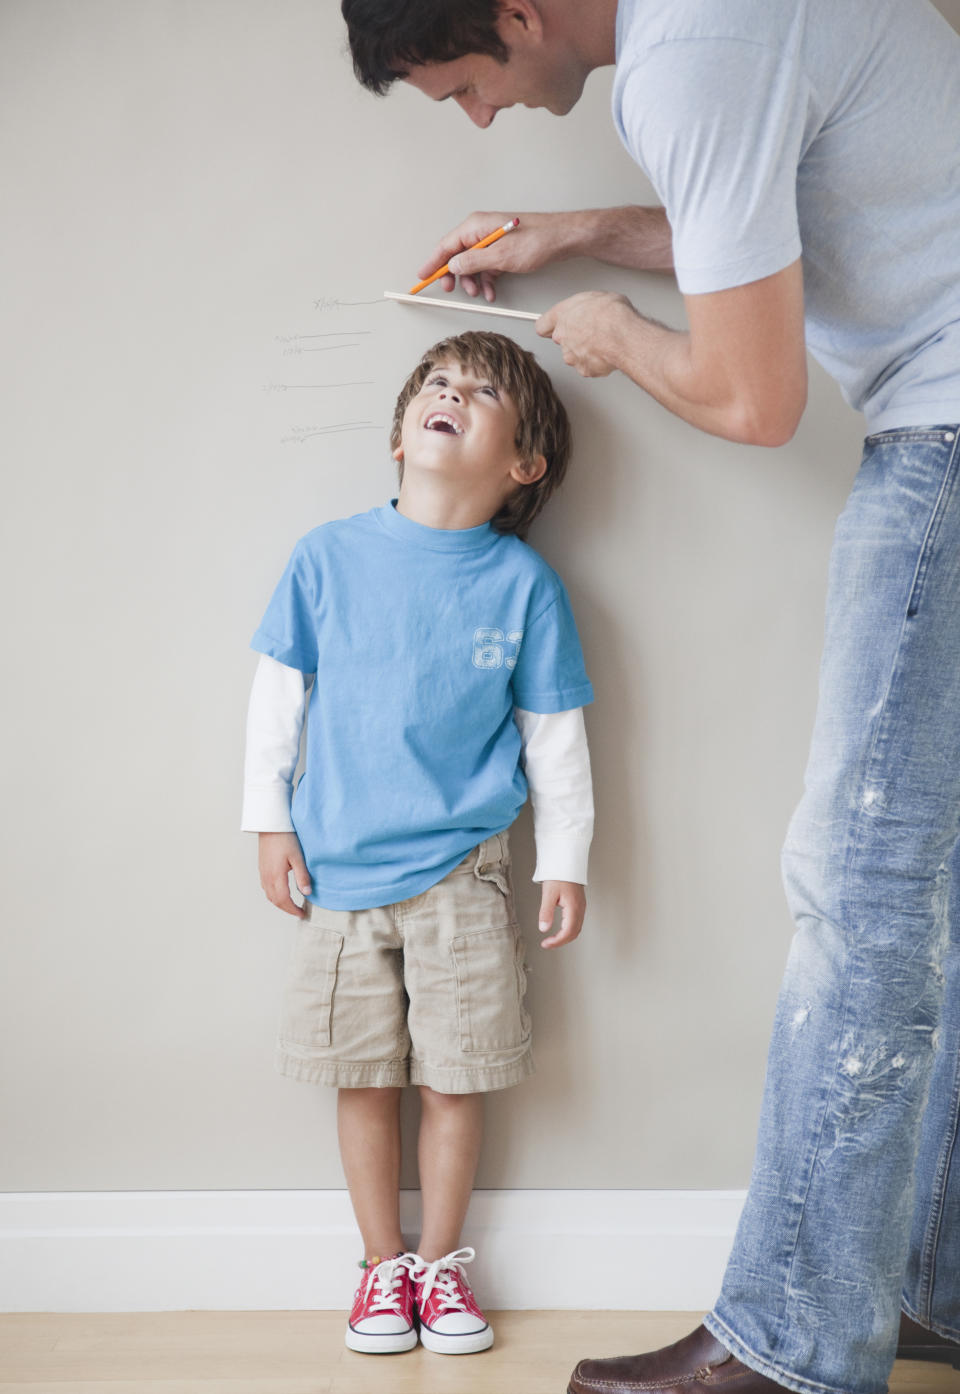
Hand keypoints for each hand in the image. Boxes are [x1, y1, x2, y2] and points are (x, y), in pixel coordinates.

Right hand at [258, 831, 310, 917]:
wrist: (270, 824)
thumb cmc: (284, 837)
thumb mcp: (297, 857)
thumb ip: (302, 876)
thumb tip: (307, 893)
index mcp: (276, 876)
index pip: (284, 900)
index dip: (293, 910)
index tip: (302, 913)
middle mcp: (267, 877)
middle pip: (275, 901)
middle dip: (287, 909)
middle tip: (298, 912)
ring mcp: (263, 872)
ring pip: (269, 895)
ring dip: (280, 903)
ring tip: (291, 904)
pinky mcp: (262, 867)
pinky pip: (266, 887)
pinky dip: (274, 895)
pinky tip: (282, 891)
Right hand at [416, 210, 574, 301]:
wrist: (562, 239)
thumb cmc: (536, 240)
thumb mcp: (500, 256)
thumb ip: (473, 262)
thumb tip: (453, 267)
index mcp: (475, 226)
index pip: (446, 245)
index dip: (433, 263)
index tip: (422, 276)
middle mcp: (481, 231)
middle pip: (457, 255)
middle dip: (455, 275)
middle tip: (452, 290)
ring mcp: (491, 240)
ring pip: (472, 264)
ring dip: (473, 281)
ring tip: (480, 293)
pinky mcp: (501, 249)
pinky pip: (486, 266)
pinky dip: (487, 280)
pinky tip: (491, 291)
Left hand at [537, 291, 636, 376]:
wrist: (624, 337)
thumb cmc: (612, 315)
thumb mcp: (598, 297)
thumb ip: (586, 307)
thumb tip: (593, 307)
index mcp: (562, 316)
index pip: (542, 325)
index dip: (548, 326)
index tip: (550, 326)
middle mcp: (563, 338)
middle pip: (562, 340)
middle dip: (574, 337)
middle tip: (591, 331)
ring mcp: (572, 356)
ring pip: (574, 355)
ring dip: (585, 350)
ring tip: (602, 342)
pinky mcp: (584, 370)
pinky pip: (588, 366)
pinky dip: (596, 362)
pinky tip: (607, 352)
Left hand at [538, 881, 585, 947]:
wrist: (567, 863)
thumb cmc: (559, 875)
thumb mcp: (549, 894)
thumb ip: (546, 912)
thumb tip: (544, 928)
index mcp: (573, 908)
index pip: (568, 932)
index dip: (557, 941)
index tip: (546, 944)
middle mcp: (580, 909)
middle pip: (574, 933)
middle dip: (561, 941)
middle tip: (547, 944)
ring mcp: (581, 907)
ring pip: (576, 929)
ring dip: (565, 937)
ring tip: (553, 939)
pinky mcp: (579, 905)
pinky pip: (576, 922)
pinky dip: (568, 930)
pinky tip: (560, 929)